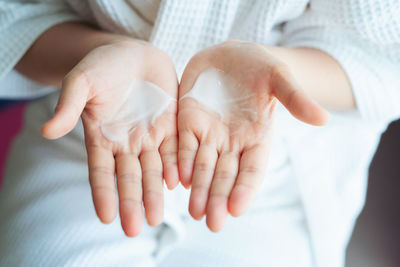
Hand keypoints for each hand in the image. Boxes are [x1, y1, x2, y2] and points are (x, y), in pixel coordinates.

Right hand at [41, 39, 178, 236]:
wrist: (133, 52)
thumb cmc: (101, 65)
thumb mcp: (81, 81)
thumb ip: (68, 105)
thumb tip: (47, 131)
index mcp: (102, 137)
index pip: (102, 171)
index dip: (103, 193)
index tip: (106, 217)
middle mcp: (127, 142)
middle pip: (130, 177)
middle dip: (133, 201)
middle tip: (137, 227)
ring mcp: (151, 135)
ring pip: (154, 169)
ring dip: (156, 192)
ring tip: (157, 215)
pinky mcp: (171, 125)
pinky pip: (175, 148)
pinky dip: (176, 165)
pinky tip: (177, 182)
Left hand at [178, 40, 328, 231]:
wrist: (232, 56)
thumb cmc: (261, 67)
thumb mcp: (280, 78)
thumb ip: (296, 98)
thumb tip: (324, 119)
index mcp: (257, 137)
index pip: (252, 169)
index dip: (245, 189)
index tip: (237, 209)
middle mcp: (232, 142)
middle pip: (225, 175)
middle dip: (219, 198)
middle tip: (212, 222)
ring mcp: (209, 133)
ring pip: (203, 166)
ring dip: (198, 189)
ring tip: (194, 211)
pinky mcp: (189, 121)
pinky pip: (184, 145)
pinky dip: (180, 162)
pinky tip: (178, 180)